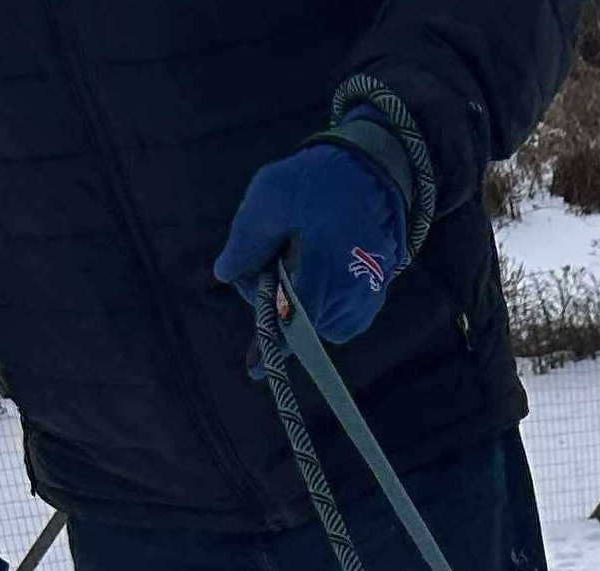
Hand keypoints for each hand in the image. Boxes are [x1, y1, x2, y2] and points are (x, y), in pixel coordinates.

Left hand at [213, 128, 407, 345]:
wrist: (369, 174)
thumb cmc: (316, 182)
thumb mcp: (269, 197)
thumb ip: (245, 240)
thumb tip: (225, 275)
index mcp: (322, 272)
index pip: (292, 323)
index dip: (270, 346)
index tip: (254, 368)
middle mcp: (349, 296)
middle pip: (301, 325)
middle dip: (277, 302)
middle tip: (272, 257)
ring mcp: (366, 301)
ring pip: (320, 325)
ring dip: (301, 303)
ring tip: (299, 258)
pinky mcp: (374, 299)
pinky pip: (340, 319)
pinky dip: (322, 304)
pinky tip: (318, 270)